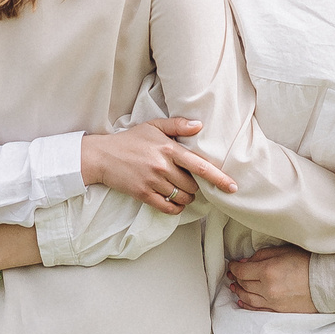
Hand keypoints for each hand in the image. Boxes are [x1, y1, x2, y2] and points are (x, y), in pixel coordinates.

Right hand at [81, 118, 235, 212]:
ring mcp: (152, 182)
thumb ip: (177, 126)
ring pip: (182, 198)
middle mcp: (162, 166)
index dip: (219, 178)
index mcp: (168, 149)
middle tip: (187, 181)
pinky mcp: (142, 194)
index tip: (232, 186)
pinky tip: (175, 203)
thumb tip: (199, 125)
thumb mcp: (153, 126)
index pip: (199, 166)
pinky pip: (167, 208)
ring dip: (186, 198)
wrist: (102, 156)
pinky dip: (175, 208)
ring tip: (180, 190)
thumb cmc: (130, 140)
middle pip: (192, 186)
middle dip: (195, 187)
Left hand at [224, 244, 317, 313]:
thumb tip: (245, 262)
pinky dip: (247, 305)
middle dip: (236, 278)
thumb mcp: (284, 251)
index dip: (234, 267)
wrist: (328, 282)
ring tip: (234, 287)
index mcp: (267, 271)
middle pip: (244, 284)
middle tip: (232, 274)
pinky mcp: (279, 311)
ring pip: (248, 298)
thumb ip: (262, 256)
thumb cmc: (308, 263)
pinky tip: (242, 302)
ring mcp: (273, 302)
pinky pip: (258, 310)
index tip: (232, 264)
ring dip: (239, 292)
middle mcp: (267, 289)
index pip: (242, 271)